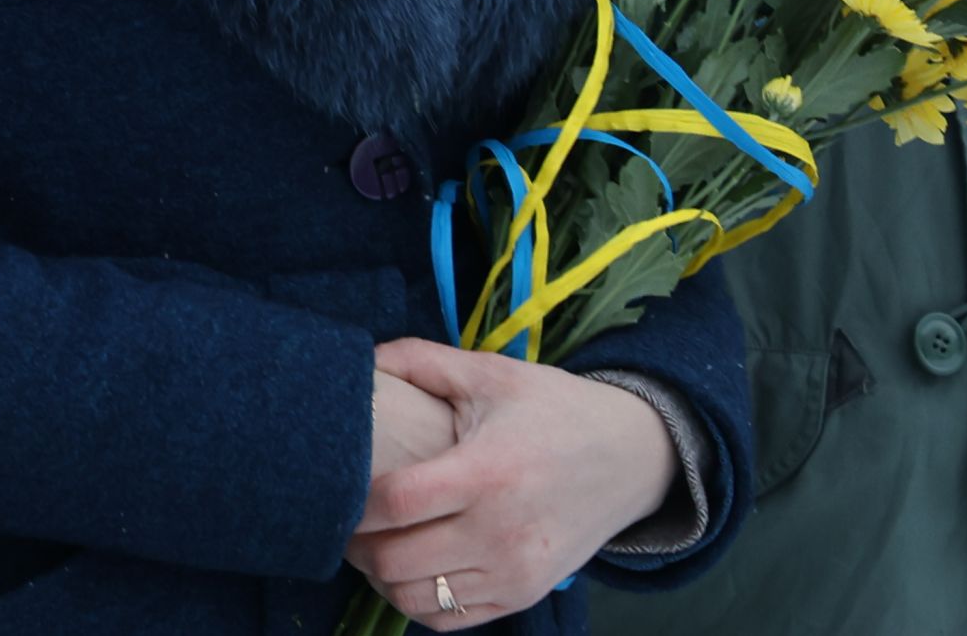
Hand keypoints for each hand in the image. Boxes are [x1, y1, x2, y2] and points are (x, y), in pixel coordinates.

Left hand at [352, 340, 675, 626]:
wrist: (632, 457)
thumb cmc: (553, 409)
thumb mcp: (491, 373)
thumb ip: (419, 360)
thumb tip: (361, 358)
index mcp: (487, 473)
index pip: (395, 504)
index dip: (350, 500)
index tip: (334, 484)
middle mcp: (500, 533)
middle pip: (394, 561)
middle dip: (353, 543)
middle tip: (340, 518)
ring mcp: (514, 572)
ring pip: (415, 599)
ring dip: (380, 576)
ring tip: (371, 543)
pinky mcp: (525, 595)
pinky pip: (450, 621)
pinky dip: (416, 601)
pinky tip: (407, 568)